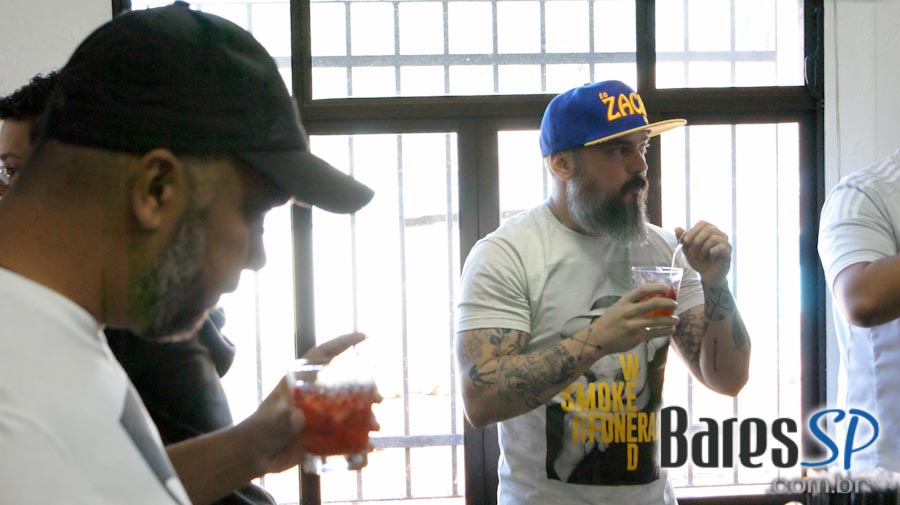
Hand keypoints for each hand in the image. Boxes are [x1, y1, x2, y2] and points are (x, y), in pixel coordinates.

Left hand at [236, 332, 370, 473]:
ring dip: (366, 417)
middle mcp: (315, 394)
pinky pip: (346, 436)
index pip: (323, 355)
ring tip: (375, 427)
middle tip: (378, 399)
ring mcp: (321, 414)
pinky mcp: (324, 434)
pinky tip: (368, 449)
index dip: (343, 343)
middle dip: (366, 390)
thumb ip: (283, 418)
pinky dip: (359, 442)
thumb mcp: (270, 422)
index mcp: (301, 381)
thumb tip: (300, 417)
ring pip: (350, 411)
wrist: (254, 456)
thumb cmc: (259, 430)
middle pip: (345, 384)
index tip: (365, 336)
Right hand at [587, 284, 678, 354]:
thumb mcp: (618, 307)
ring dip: (671, 319)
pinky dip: (666, 331)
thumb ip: (632, 303)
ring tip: (676, 319)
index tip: (668, 289)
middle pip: (654, 303)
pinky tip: (671, 330)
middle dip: (669, 303)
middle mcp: (629, 311)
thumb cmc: (609, 322)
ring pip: (658, 319)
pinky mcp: (637, 337)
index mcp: (624, 301)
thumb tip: (652, 299)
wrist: (598, 339)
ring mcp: (634, 325)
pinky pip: (656, 333)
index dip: (658, 287)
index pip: (643, 289)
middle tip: (675, 305)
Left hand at [676, 221, 731, 286]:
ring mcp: (725, 242)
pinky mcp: (728, 252)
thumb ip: (683, 239)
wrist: (708, 275)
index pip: (703, 223)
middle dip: (697, 240)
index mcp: (710, 231)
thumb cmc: (699, 260)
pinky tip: (710, 257)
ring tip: (701, 256)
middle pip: (709, 229)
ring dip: (703, 248)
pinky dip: (712, 252)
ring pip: (714, 238)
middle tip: (692, 252)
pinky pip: (720, 247)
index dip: (693, 231)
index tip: (685, 241)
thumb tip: (677, 228)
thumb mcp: (688, 249)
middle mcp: (720, 234)